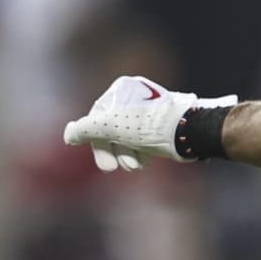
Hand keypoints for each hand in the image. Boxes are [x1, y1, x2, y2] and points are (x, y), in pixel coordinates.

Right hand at [62, 76, 234, 170]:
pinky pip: (143, 139)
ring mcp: (149, 111)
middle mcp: (136, 97)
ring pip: (127, 137)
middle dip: (113, 151)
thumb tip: (68, 134)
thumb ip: (86, 129)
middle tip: (112, 169)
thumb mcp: (111, 127)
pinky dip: (140, 152)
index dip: (96, 142)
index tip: (104, 163)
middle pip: (112, 129)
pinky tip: (145, 161)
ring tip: (136, 166)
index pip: (97, 118)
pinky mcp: (161, 125)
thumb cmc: (151, 127)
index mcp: (123, 89)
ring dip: (127, 154)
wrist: (192, 132)